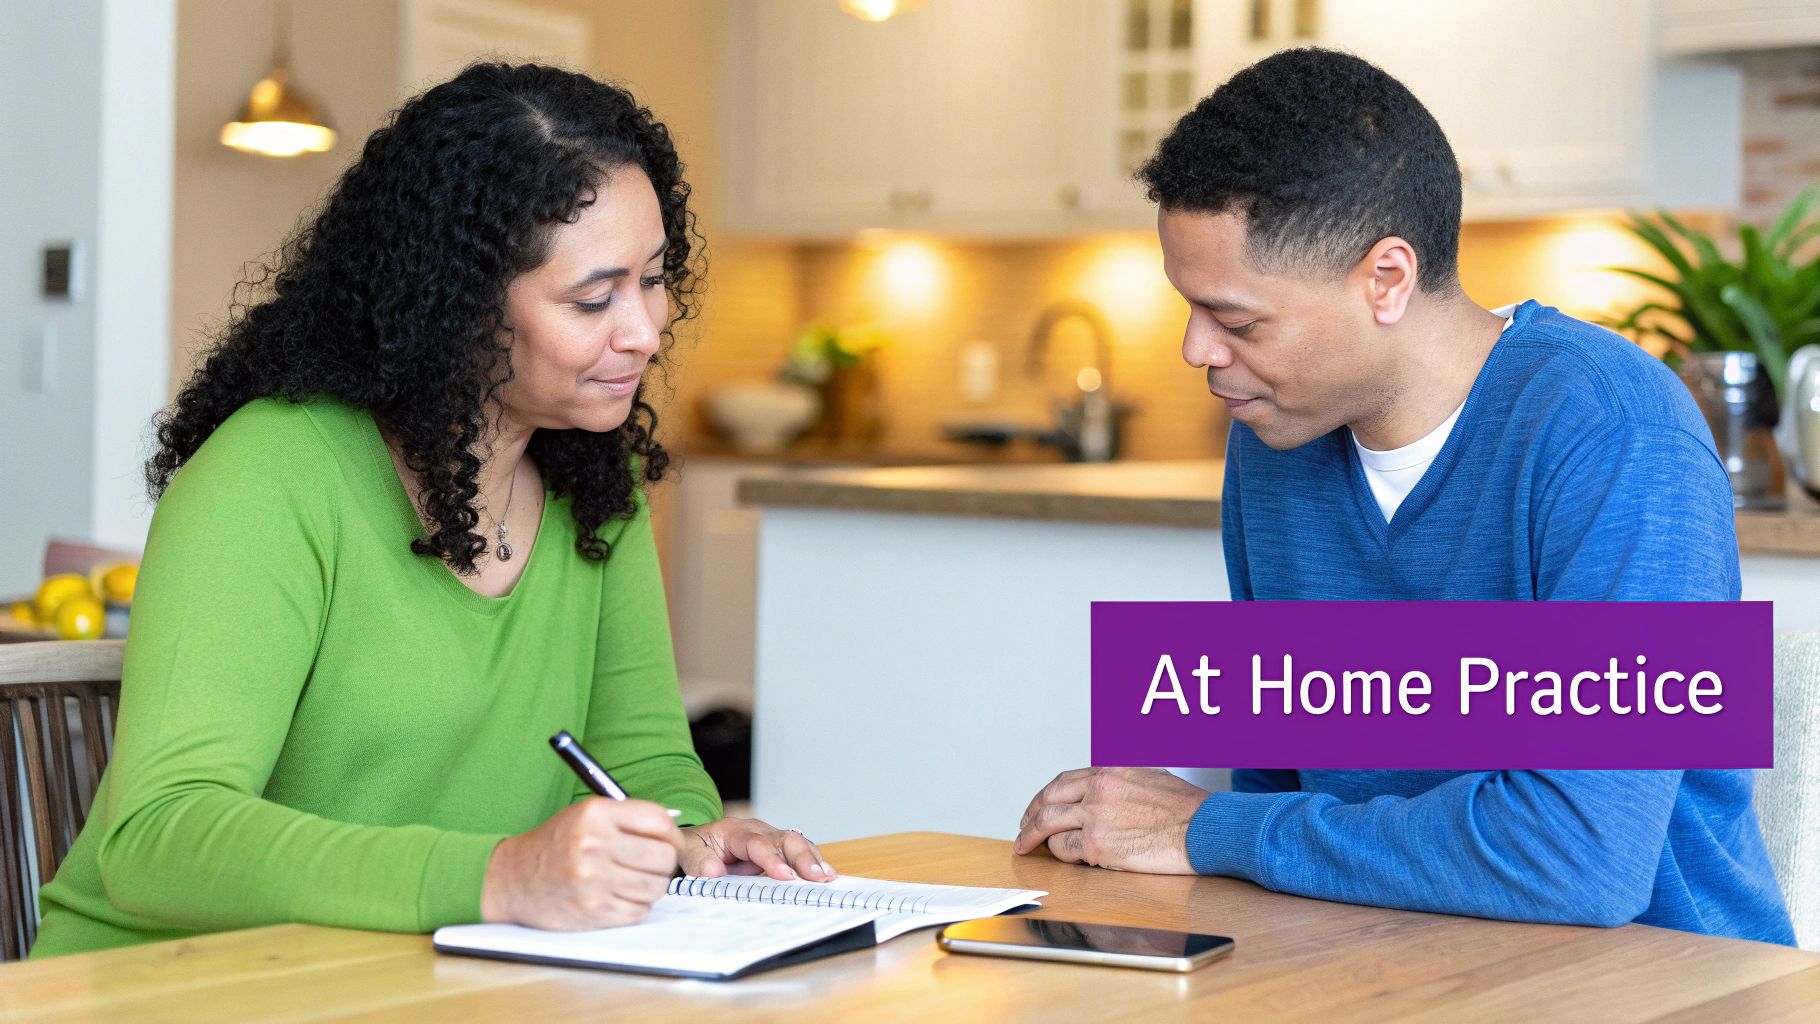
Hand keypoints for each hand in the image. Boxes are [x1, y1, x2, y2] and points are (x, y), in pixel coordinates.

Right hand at [481, 798, 682, 929]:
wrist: (512, 879)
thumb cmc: (555, 844)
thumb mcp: (586, 815)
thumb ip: (628, 818)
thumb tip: (673, 829)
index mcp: (595, 814)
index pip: (659, 821)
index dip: (672, 834)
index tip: (670, 842)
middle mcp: (594, 844)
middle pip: (664, 857)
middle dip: (664, 862)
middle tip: (651, 865)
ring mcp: (593, 880)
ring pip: (656, 887)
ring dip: (651, 886)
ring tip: (632, 881)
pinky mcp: (592, 910)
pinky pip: (639, 911)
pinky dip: (636, 906)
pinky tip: (619, 896)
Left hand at [680, 817, 835, 881]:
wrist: (699, 845)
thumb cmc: (695, 849)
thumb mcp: (687, 852)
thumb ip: (698, 860)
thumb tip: (713, 871)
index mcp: (734, 831)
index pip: (757, 843)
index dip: (772, 859)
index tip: (785, 876)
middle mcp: (758, 832)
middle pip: (785, 839)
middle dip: (803, 858)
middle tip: (817, 877)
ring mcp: (771, 840)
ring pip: (798, 844)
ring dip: (814, 860)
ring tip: (828, 878)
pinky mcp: (779, 851)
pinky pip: (800, 853)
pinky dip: (815, 863)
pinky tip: (827, 876)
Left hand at [1013, 767, 1206, 873]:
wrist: (1204, 829)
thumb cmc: (1186, 809)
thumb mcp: (1150, 776)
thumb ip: (1123, 780)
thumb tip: (1108, 789)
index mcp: (1109, 770)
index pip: (1064, 781)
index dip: (1045, 796)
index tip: (1038, 806)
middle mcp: (1097, 789)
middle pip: (1048, 800)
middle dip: (1029, 816)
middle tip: (1022, 829)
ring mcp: (1095, 816)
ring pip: (1049, 825)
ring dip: (1035, 839)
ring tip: (1027, 848)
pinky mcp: (1097, 844)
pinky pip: (1065, 850)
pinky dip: (1061, 855)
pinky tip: (1066, 858)